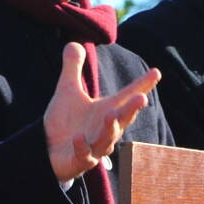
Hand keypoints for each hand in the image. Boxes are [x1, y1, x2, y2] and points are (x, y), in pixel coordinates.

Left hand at [43, 43, 158, 182]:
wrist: (48, 149)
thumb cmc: (64, 121)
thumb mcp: (67, 91)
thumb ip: (72, 68)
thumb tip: (73, 43)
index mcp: (107, 110)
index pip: (128, 96)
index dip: (142, 84)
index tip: (156, 72)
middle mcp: (105, 129)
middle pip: (123, 119)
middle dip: (132, 110)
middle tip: (142, 97)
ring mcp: (95, 147)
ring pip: (107, 139)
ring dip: (110, 128)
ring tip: (111, 114)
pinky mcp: (80, 161)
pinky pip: (84, 155)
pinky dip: (83, 147)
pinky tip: (78, 137)